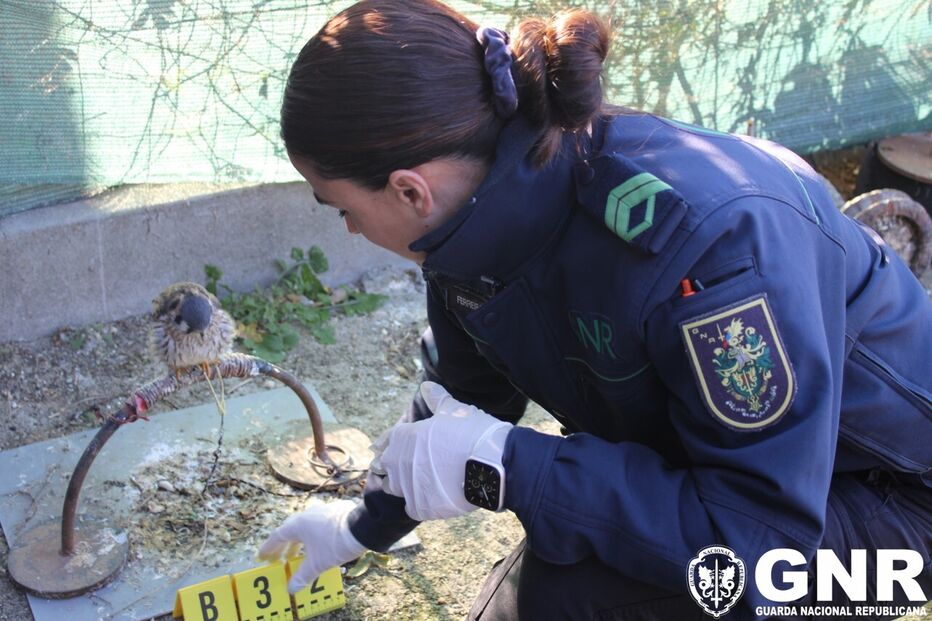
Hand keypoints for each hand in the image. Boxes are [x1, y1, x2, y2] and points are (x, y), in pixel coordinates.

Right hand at [257, 499, 365, 592]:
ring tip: (299, 554)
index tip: (262, 557)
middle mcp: (308, 514)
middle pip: (291, 530)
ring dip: (300, 541)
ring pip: (306, 526)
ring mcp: (323, 510)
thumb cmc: (335, 544)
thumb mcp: (318, 564)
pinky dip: (314, 535)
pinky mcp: (336, 511)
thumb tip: (291, 589)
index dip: (269, 548)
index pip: (278, 536)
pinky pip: (319, 524)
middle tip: (279, 558)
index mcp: (299, 524)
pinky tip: (319, 544)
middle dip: (284, 546)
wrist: (363, 526)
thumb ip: (303, 576)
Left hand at [376, 381, 512, 520]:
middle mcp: (399, 462)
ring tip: (413, 481)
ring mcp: (408, 486)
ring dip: (400, 484)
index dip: (384, 443)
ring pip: (394, 487)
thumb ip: (436, 399)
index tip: (378, 448)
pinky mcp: (420, 507)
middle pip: (385, 466)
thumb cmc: (471, 432)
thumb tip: (426, 385)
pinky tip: (429, 498)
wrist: (491, 463)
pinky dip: (419, 502)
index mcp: (404, 437)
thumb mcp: (453, 410)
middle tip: (399, 465)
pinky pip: (412, 506)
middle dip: (390, 465)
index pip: (385, 440)